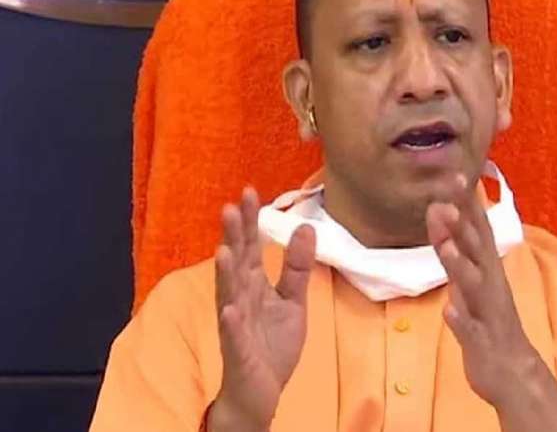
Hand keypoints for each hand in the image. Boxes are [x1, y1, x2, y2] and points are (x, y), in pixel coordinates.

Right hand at [209, 187, 315, 431]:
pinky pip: (234, 336)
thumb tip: (306, 227)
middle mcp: (240, 299)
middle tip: (231, 207)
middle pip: (237, 263)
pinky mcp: (239, 352)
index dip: (250, 221)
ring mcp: (236, 325)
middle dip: (234, 237)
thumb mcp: (292, 301)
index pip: (250, 248)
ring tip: (223, 250)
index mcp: (253, 286)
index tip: (248, 191)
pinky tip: (229, 309)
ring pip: (229, 295)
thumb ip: (296, 267)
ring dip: (225, 274)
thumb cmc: (271, 345)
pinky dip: (231, 323)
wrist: (261, 392)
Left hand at [425, 174, 538, 407]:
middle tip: (445, 199)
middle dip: (461, 225)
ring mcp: (487, 312)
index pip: (476, 228)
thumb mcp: (469, 277)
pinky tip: (450, 311)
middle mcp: (490, 283)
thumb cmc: (487, 318)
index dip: (466, 202)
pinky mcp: (482, 341)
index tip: (453, 173)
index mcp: (486, 267)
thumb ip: (453, 245)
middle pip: (476, 250)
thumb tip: (438, 208)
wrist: (510, 370)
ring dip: (461, 266)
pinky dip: (461, 320)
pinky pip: (470, 331)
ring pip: (474, 287)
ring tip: (447, 247)